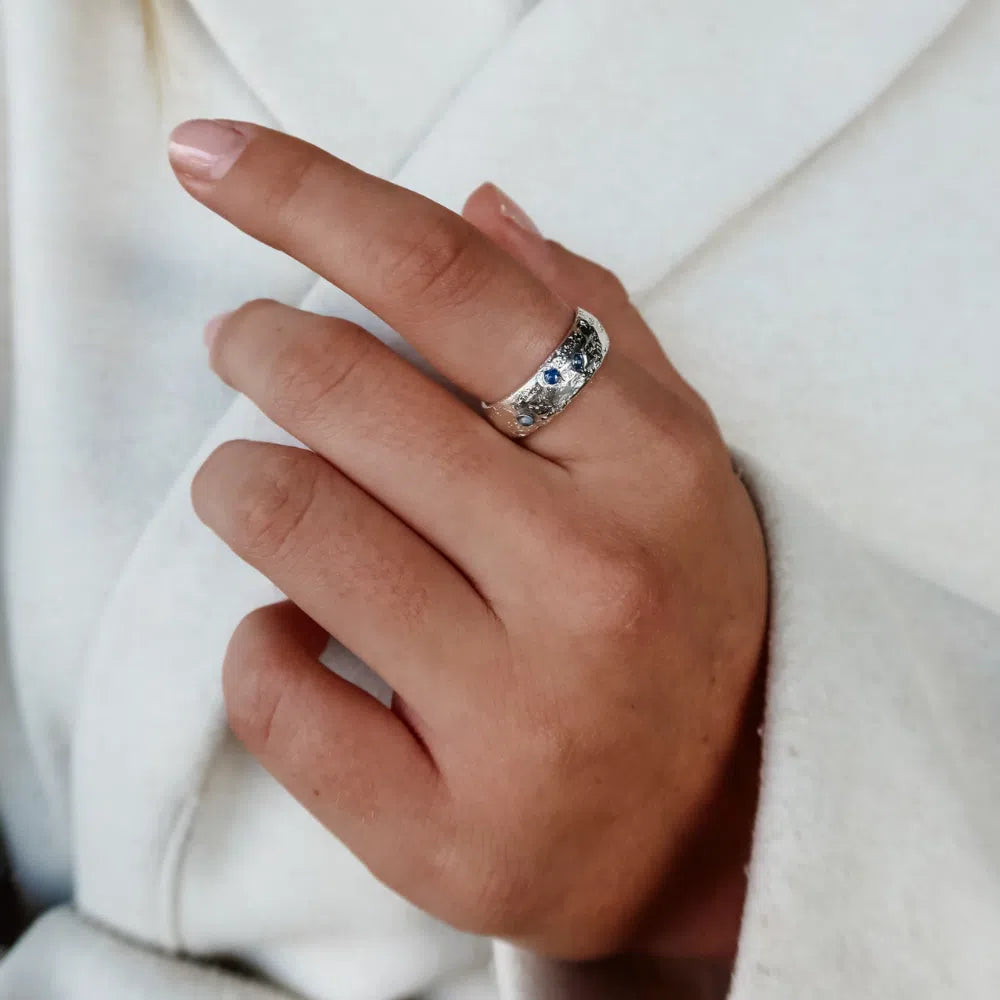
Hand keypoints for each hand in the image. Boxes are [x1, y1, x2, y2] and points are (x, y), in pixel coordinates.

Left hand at [168, 119, 768, 960]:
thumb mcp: (671, 460)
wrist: (718, 824)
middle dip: (262, 351)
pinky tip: (299, 636)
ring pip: (295, 531)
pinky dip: (259, 644)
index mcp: (653, 471)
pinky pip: (274, 694)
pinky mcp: (443, 833)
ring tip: (258, 489)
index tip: (214, 164)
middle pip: (348, 401)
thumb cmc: (682, 621)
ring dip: (243, 489)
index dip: (314, 202)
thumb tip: (478, 209)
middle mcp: (592, 586)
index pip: (455, 293)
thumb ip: (588, 326)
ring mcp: (520, 720)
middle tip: (247, 346)